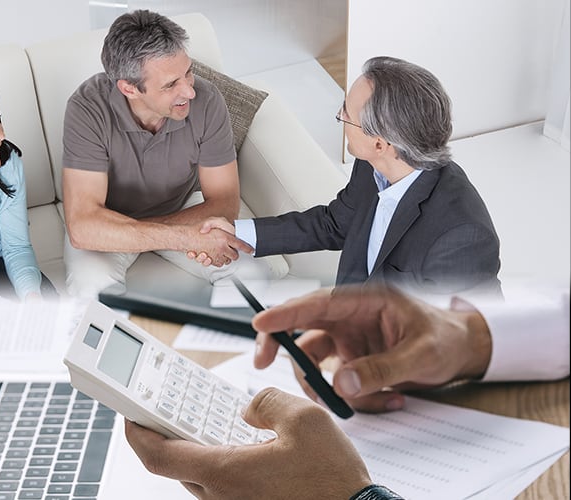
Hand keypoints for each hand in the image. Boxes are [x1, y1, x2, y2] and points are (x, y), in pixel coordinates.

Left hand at [124, 387, 371, 499]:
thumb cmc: (333, 482)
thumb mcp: (304, 418)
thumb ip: (265, 401)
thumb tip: (250, 409)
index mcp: (225, 472)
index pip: (157, 456)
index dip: (136, 433)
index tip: (129, 415)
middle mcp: (221, 496)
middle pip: (175, 462)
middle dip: (168, 432)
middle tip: (168, 406)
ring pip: (199, 474)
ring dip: (196, 446)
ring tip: (207, 417)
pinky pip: (220, 484)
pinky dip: (219, 461)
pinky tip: (240, 443)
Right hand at [185, 217, 252, 265]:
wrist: (184, 237)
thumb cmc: (196, 229)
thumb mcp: (213, 220)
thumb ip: (224, 224)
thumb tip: (231, 230)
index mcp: (224, 237)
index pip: (241, 245)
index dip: (248, 248)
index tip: (251, 250)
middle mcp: (221, 247)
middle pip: (235, 256)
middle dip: (234, 254)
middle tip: (232, 250)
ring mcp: (215, 255)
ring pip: (226, 261)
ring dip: (226, 258)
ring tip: (221, 252)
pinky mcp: (209, 260)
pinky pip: (217, 264)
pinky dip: (217, 261)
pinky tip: (214, 255)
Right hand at [251, 285, 492, 412]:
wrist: (463, 352)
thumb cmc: (447, 338)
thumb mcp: (421, 354)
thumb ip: (381, 369)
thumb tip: (341, 383)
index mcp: (365, 301)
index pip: (317, 303)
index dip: (285, 312)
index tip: (260, 323)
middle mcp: (349, 318)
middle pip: (300, 327)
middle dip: (279, 344)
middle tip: (261, 362)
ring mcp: (348, 340)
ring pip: (313, 361)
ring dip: (327, 387)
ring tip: (367, 402)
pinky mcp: (352, 360)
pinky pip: (335, 382)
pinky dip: (351, 398)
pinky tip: (388, 401)